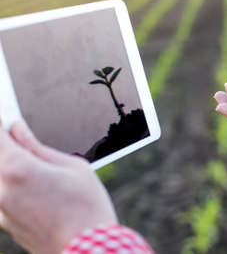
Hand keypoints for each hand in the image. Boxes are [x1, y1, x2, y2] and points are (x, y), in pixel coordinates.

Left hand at [0, 120, 117, 253]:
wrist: (87, 250)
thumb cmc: (87, 207)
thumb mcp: (73, 167)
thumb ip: (38, 147)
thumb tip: (17, 129)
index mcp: (18, 169)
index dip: (1, 123)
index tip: (6, 117)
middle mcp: (1, 189)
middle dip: (6, 145)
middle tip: (18, 139)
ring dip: (9, 166)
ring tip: (35, 170)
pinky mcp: (4, 222)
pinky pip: (0, 195)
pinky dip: (9, 184)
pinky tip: (33, 187)